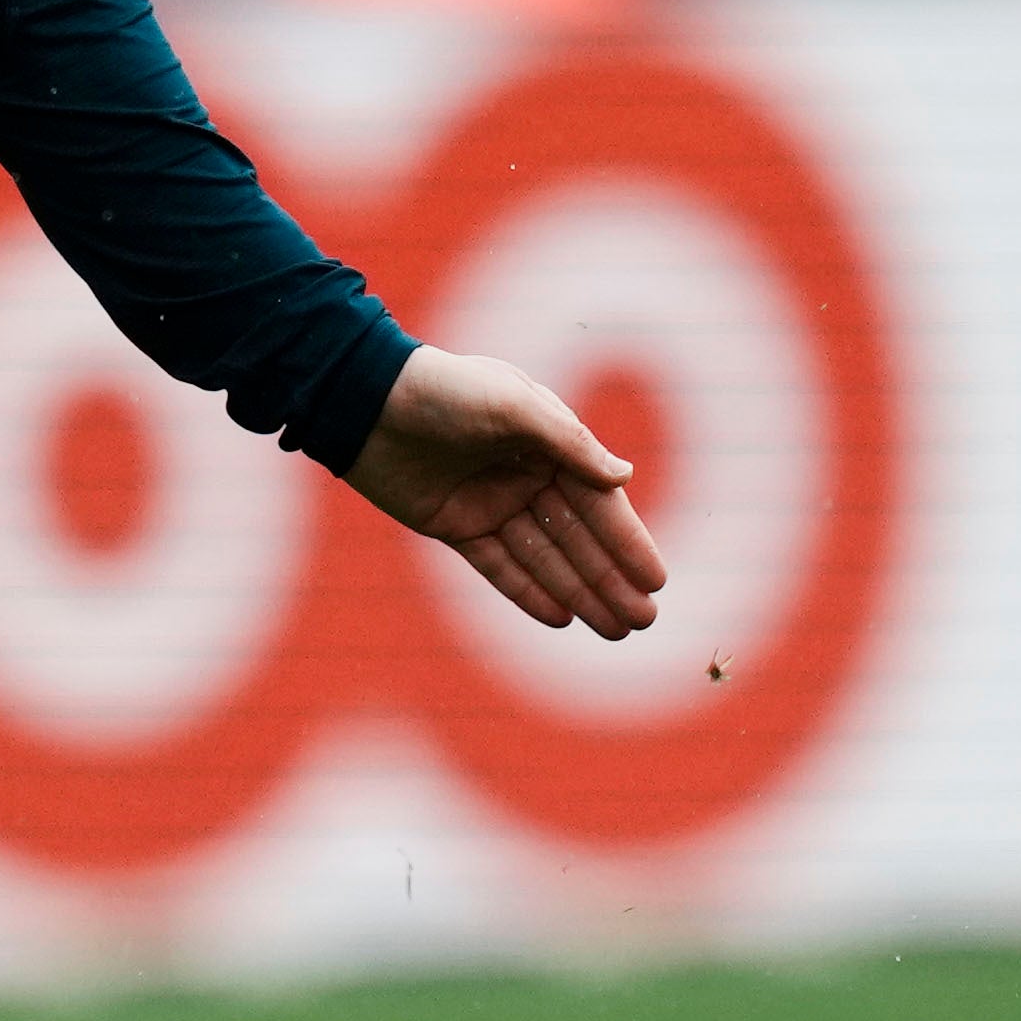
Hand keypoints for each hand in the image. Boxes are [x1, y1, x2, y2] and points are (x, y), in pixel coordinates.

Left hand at [343, 345, 667, 639]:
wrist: (366, 402)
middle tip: (643, 620)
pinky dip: (527, 591)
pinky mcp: (454, 525)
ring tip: (614, 629)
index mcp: (548, 443)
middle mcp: (525, 475)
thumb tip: (623, 477)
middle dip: (611, 579)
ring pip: (544, 557)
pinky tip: (561, 618)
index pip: (599, 502)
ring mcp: (490, 503)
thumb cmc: (445, 391)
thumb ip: (569, 443)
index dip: (627, 541)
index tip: (655, 579)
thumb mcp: (513, 406)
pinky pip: (498, 565)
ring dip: (579, 592)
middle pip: (577, 537)